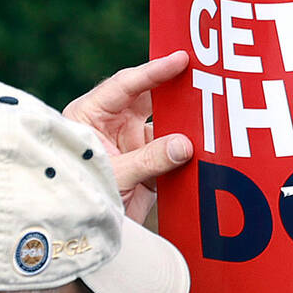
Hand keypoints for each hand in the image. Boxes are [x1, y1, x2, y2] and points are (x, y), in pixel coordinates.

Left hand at [63, 51, 193, 223]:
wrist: (81, 232)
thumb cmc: (82, 196)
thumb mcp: (114, 175)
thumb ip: (150, 159)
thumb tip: (186, 144)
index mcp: (91, 115)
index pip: (126, 85)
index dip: (154, 71)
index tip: (181, 60)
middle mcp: (112, 124)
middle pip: (149, 99)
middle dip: (175, 90)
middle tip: (204, 76)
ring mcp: (131, 144)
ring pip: (165, 127)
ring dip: (185, 126)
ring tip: (212, 117)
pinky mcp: (148, 166)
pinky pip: (173, 154)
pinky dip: (188, 154)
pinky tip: (207, 150)